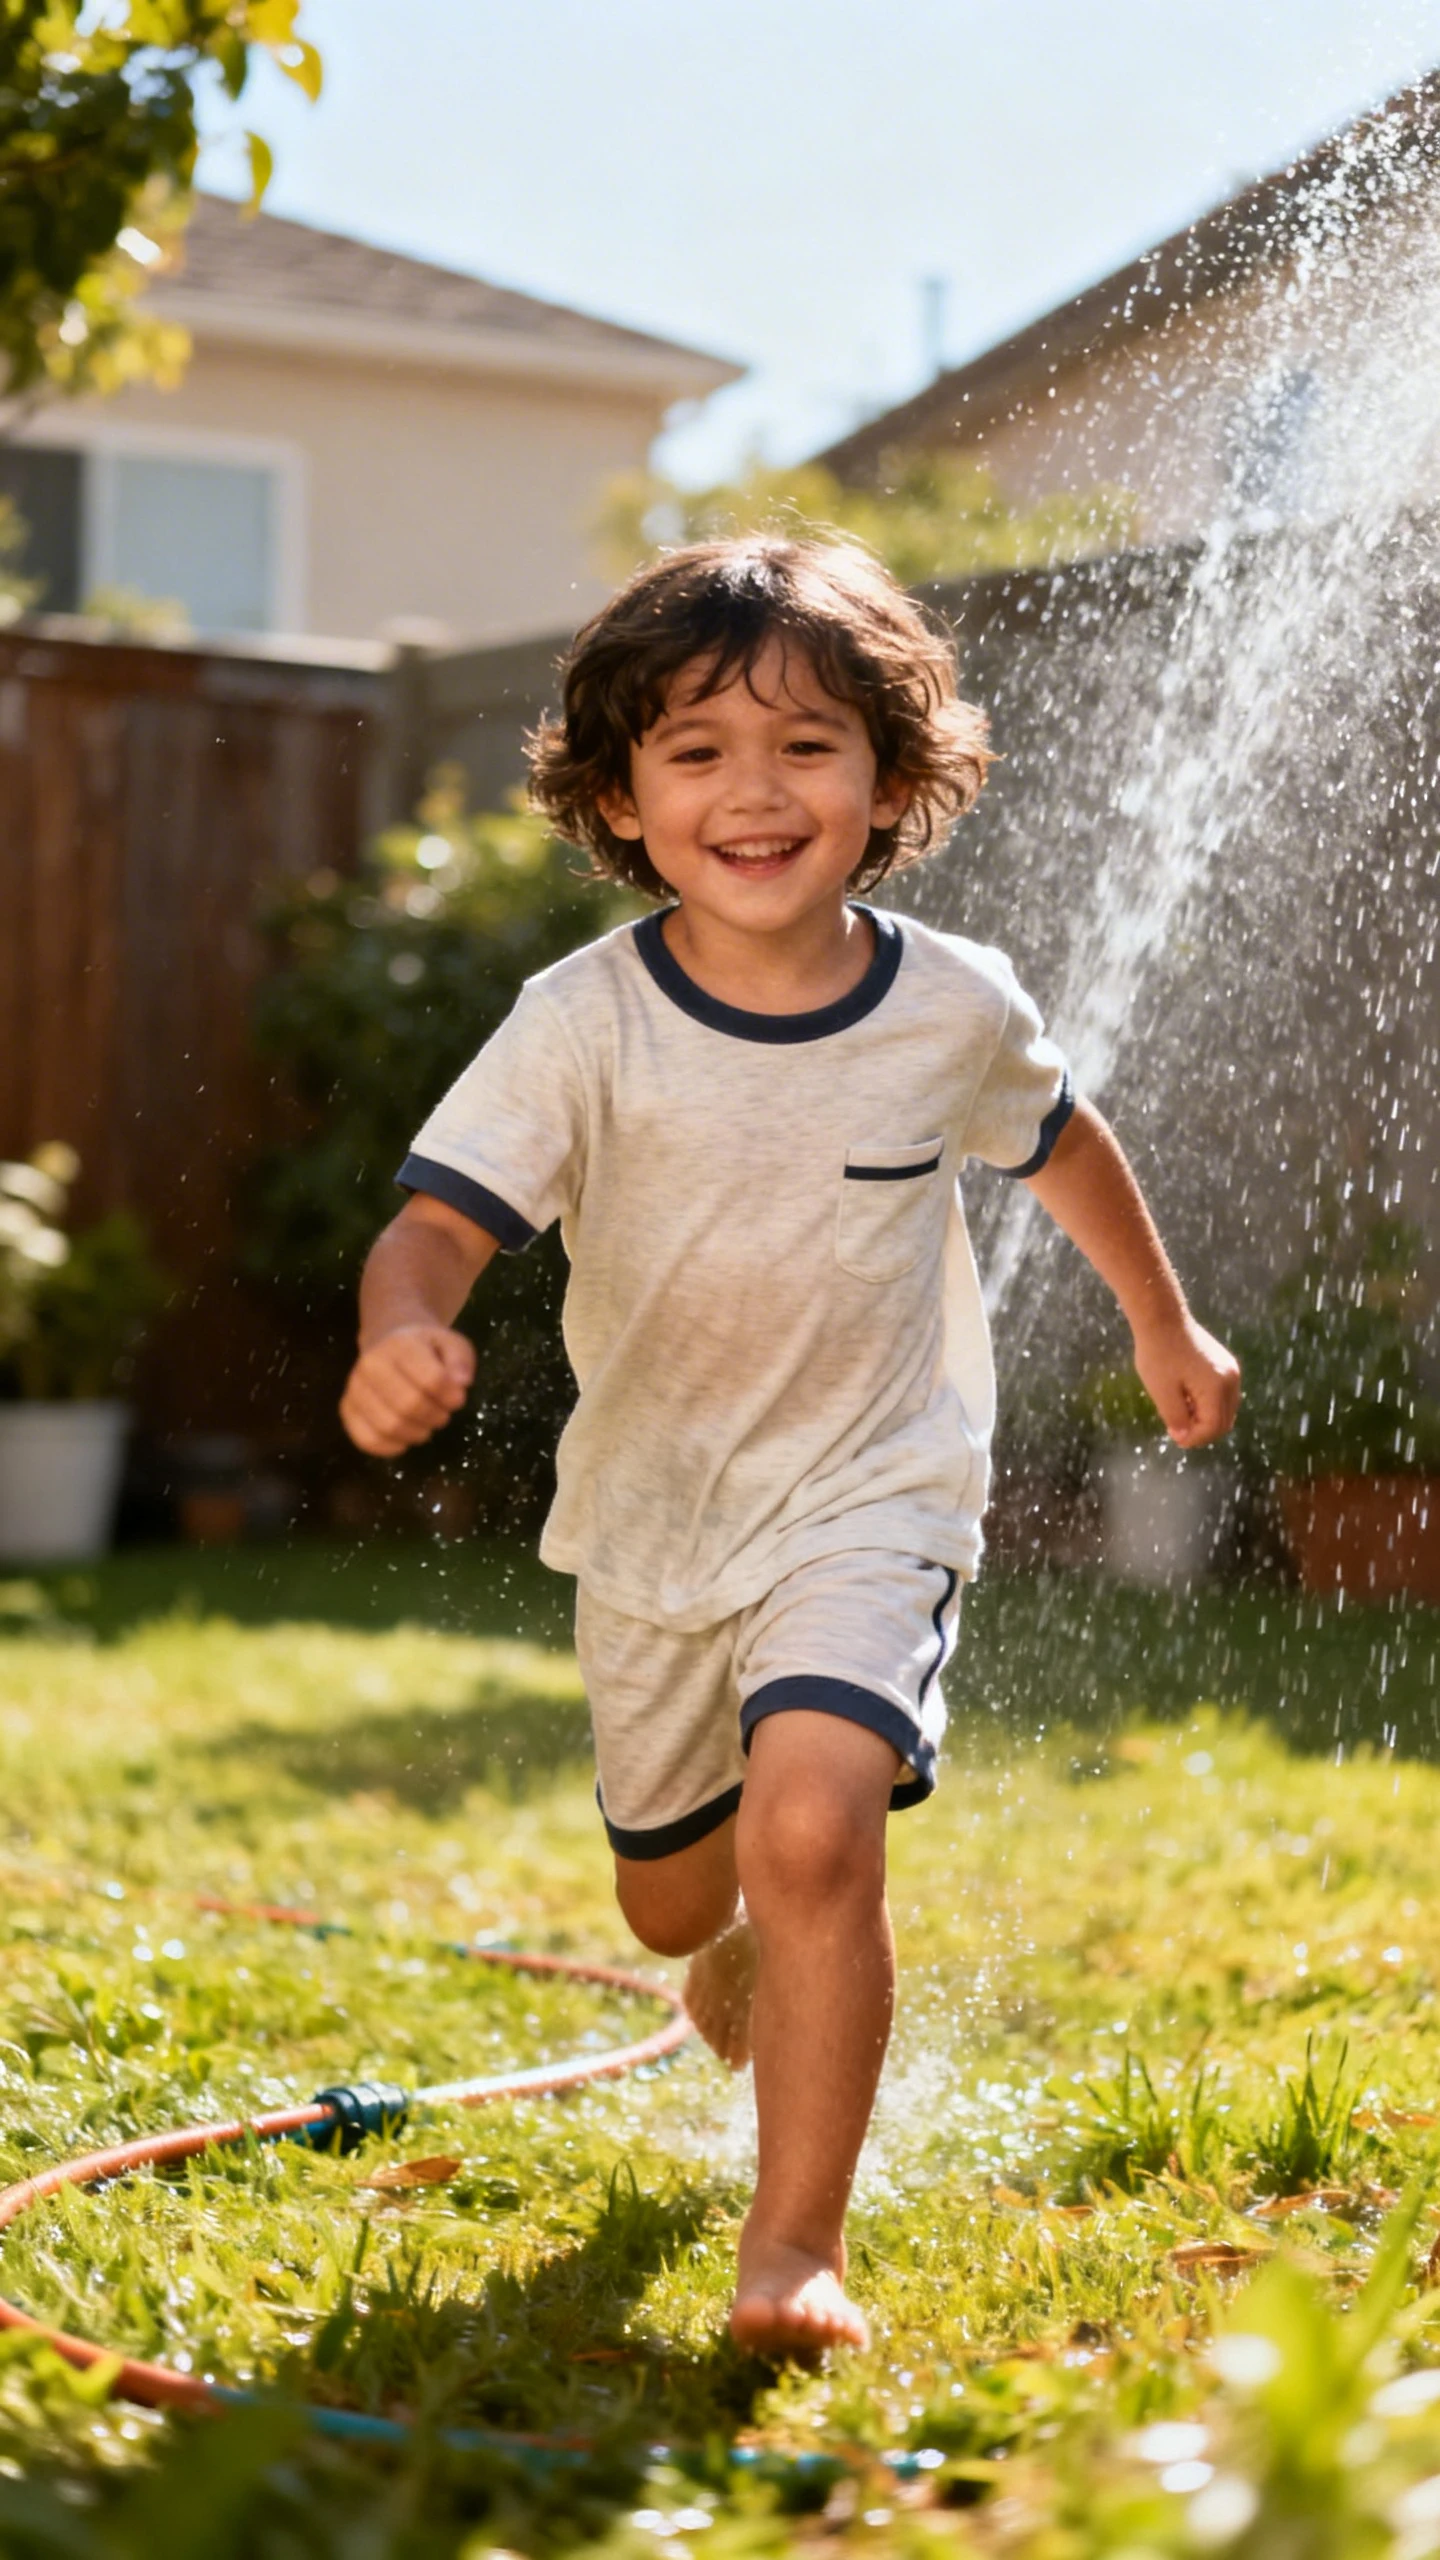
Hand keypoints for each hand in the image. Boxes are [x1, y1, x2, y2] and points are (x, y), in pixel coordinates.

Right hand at [339, 1324, 475, 1456]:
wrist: (388, 1343)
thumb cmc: (426, 1349)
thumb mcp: (451, 1343)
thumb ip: (460, 1360)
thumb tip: (461, 1382)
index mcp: (401, 1345)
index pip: (431, 1379)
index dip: (451, 1396)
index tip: (458, 1399)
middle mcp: (371, 1365)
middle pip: (409, 1405)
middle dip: (435, 1417)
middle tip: (442, 1415)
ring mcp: (355, 1388)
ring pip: (388, 1426)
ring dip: (416, 1433)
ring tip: (426, 1425)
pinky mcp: (347, 1410)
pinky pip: (367, 1440)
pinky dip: (391, 1447)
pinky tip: (405, 1439)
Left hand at [1132, 1315, 1240, 1449]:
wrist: (1162, 1319)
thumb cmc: (1158, 1355)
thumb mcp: (1162, 1392)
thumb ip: (1176, 1418)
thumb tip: (1185, 1437)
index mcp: (1217, 1388)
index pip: (1213, 1428)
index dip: (1194, 1438)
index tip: (1173, 1435)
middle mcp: (1231, 1380)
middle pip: (1224, 1421)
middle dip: (1201, 1431)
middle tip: (1176, 1428)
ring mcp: (1231, 1371)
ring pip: (1225, 1410)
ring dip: (1205, 1418)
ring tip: (1179, 1411)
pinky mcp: (1226, 1364)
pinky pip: (1223, 1395)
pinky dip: (1208, 1404)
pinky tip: (1187, 1397)